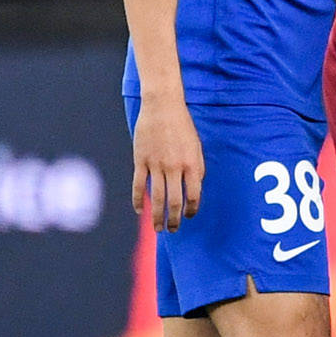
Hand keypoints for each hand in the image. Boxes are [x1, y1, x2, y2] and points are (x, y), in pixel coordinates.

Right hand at [130, 97, 204, 231]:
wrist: (163, 107)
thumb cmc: (183, 126)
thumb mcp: (196, 146)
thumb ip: (196, 168)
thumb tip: (194, 189)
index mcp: (192, 164)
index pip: (194, 195)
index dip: (191, 209)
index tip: (188, 216)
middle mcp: (175, 167)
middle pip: (175, 201)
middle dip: (174, 219)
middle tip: (171, 230)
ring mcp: (156, 165)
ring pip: (157, 197)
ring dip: (157, 216)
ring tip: (157, 228)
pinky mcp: (140, 160)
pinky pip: (139, 185)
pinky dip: (138, 200)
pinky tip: (139, 210)